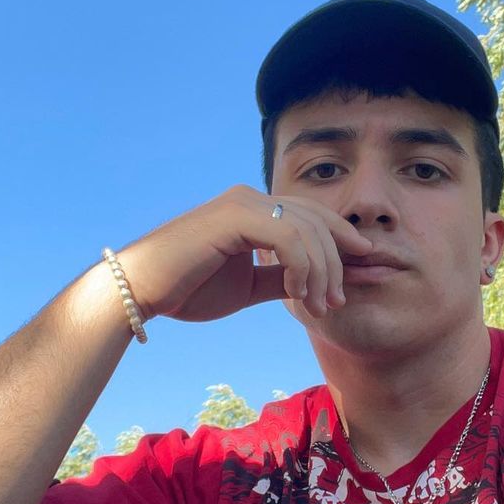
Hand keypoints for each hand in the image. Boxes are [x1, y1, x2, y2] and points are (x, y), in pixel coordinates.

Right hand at [117, 186, 373, 322]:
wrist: (141, 291)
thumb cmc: (188, 289)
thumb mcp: (249, 287)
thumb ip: (281, 279)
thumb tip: (319, 285)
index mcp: (254, 209)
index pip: (313, 216)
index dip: (342, 242)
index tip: (361, 273)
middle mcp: (251, 197)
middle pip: (317, 221)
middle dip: (338, 262)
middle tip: (337, 301)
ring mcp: (242, 202)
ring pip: (308, 230)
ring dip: (322, 271)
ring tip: (320, 305)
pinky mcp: (235, 216)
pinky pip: (288, 237)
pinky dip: (302, 267)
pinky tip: (297, 294)